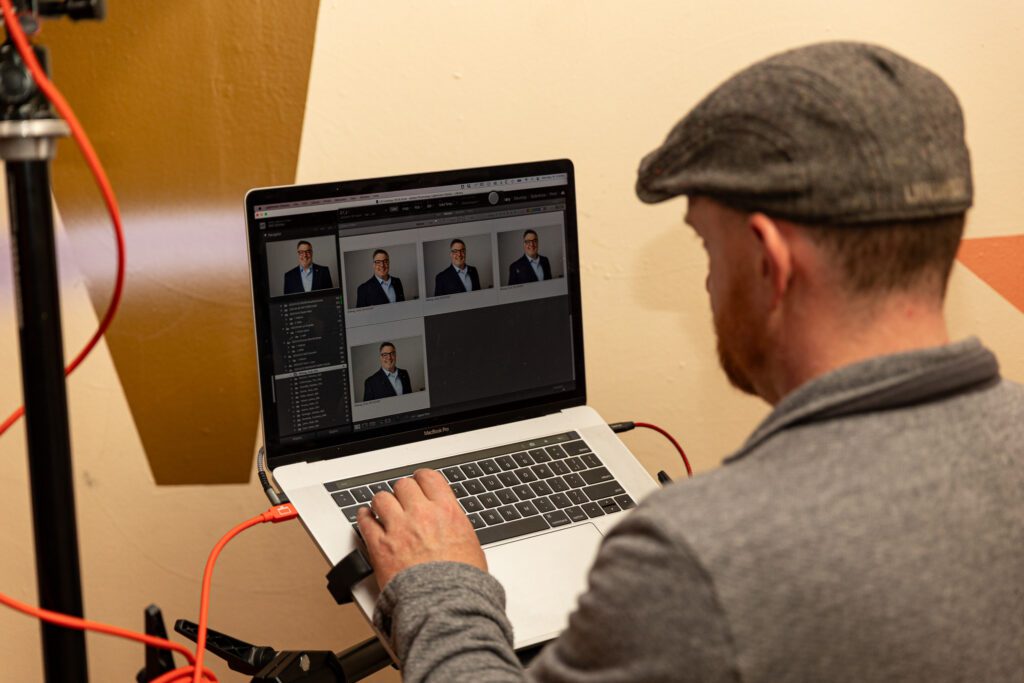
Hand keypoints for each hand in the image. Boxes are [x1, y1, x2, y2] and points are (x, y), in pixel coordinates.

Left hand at [357, 469, 485, 589]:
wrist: (445, 606)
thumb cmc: (462, 585)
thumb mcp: (471, 546)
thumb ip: (454, 528)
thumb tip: (450, 526)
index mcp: (447, 511)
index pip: (429, 478)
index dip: (421, 479)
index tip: (419, 484)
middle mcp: (421, 514)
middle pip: (403, 485)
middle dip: (402, 493)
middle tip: (402, 502)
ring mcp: (398, 528)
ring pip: (381, 498)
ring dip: (382, 503)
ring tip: (382, 510)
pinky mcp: (379, 546)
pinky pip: (365, 521)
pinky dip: (364, 518)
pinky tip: (366, 519)